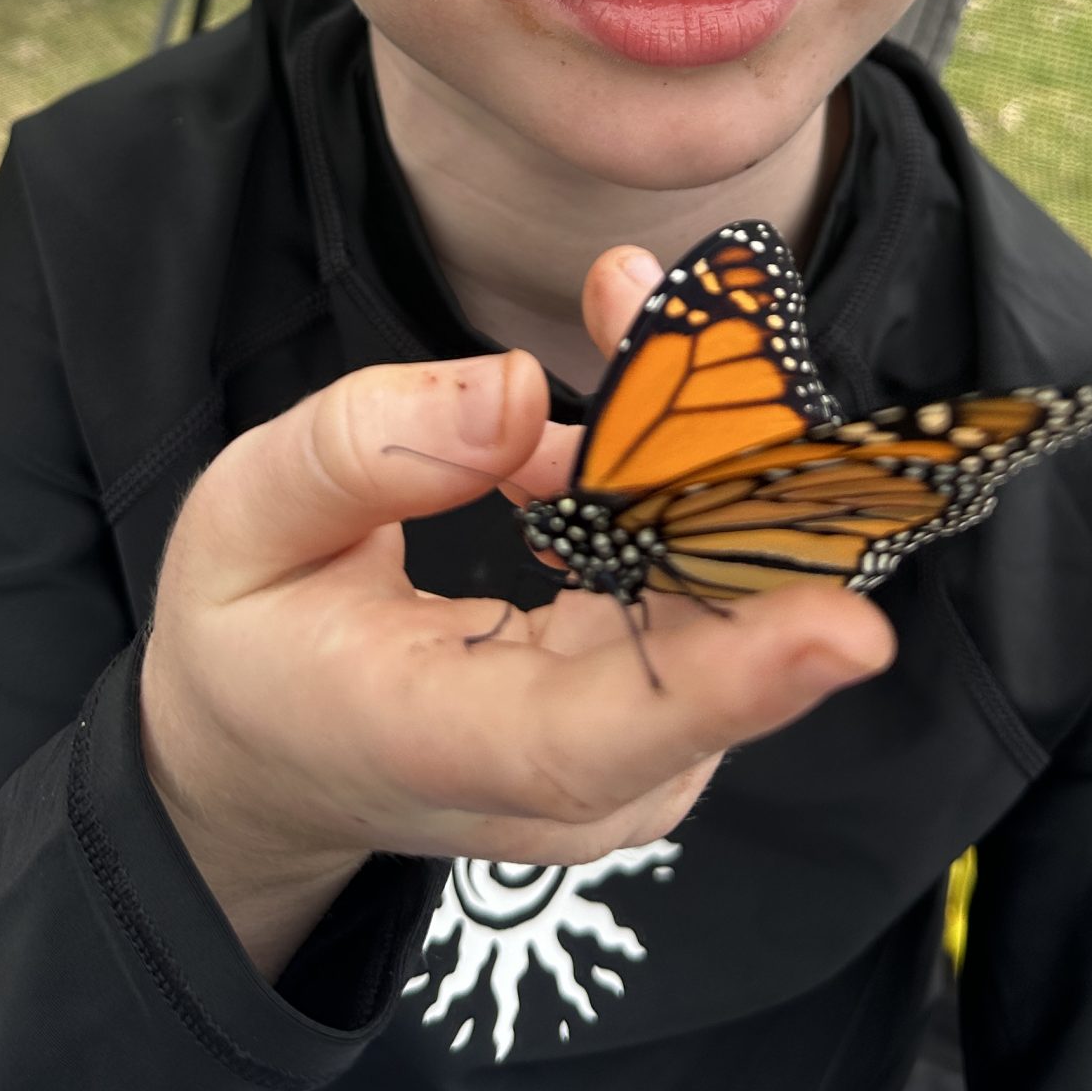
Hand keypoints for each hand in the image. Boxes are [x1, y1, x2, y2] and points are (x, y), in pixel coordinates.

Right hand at [139, 246, 893, 976]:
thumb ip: (364, 451)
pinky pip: (711, 587)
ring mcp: (624, 762)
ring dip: (701, 446)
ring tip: (632, 308)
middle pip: (697, 647)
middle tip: (681, 309)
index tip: (847, 628)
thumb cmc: (254, 631)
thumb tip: (519, 393)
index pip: (596, 739)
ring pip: (720, 601)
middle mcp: (558, 782)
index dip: (729, 682)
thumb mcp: (245, 518)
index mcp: (435, 745)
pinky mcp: (658, 716)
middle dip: (716, 464)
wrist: (266, 751)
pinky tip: (630, 380)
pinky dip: (690, 473)